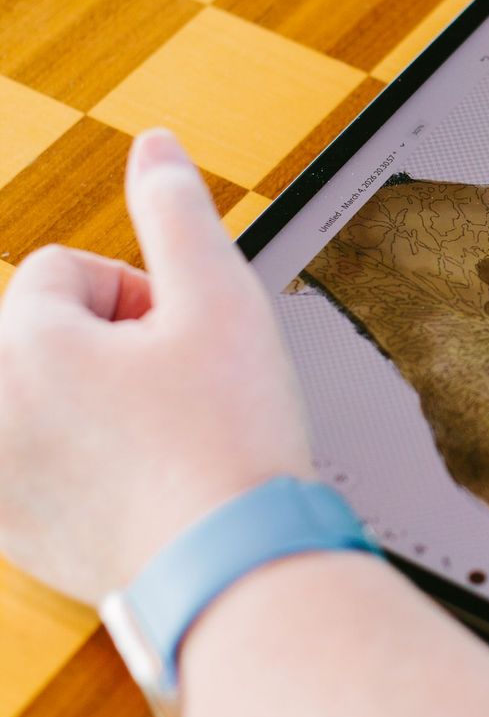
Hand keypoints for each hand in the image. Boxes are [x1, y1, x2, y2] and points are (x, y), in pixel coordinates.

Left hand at [0, 130, 313, 605]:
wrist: (236, 570)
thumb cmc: (230, 442)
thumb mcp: (222, 298)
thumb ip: (177, 209)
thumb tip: (154, 146)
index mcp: (22, 343)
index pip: (66, 271)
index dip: (141, 295)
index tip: (183, 345)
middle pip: (44, 332)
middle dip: (109, 347)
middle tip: (179, 394)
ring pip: (42, 397)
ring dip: (92, 402)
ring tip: (163, 443)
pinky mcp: (9, 532)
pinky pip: (36, 464)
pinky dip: (78, 465)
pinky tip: (138, 487)